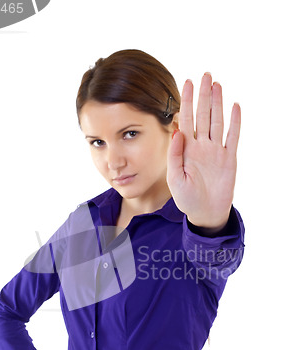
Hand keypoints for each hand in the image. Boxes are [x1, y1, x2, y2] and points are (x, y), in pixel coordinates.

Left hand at [167, 74, 240, 232]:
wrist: (206, 213)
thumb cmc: (187, 198)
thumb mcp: (175, 179)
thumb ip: (174, 156)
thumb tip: (177, 132)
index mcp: (186, 149)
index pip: (186, 120)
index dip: (186, 102)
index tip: (186, 83)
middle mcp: (201, 146)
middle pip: (203, 115)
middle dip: (203, 95)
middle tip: (205, 75)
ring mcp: (216, 151)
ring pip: (217, 121)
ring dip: (217, 103)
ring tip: (217, 84)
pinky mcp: (229, 158)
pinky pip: (233, 137)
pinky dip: (235, 122)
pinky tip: (234, 106)